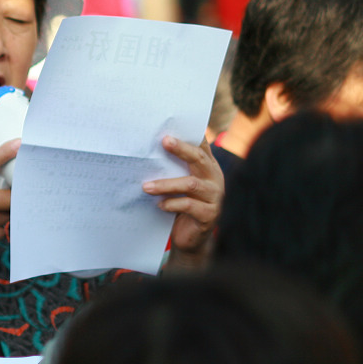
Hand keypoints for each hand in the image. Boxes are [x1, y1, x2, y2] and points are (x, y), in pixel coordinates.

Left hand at [142, 136, 222, 269]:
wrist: (192, 238)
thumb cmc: (183, 206)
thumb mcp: (180, 185)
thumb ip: (173, 169)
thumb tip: (148, 153)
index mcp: (209, 167)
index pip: (202, 146)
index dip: (191, 135)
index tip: (175, 125)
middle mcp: (215, 178)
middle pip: (199, 159)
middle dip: (181, 149)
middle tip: (164, 141)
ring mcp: (215, 197)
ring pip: (191, 184)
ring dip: (166, 184)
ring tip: (146, 186)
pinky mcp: (210, 215)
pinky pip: (189, 206)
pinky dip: (172, 203)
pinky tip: (159, 205)